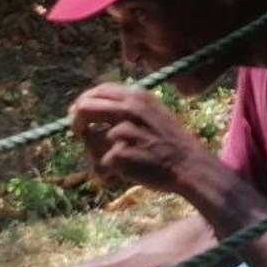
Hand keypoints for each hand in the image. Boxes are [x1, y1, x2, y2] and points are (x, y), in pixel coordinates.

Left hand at [70, 84, 214, 194]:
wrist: (190, 166)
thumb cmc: (171, 142)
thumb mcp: (153, 112)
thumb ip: (127, 107)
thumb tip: (91, 109)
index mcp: (137, 96)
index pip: (98, 90)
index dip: (84, 102)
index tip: (78, 115)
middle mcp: (129, 109)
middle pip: (84, 107)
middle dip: (76, 122)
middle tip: (79, 134)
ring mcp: (124, 131)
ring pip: (89, 141)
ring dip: (95, 154)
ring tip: (112, 164)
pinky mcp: (120, 154)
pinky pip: (99, 164)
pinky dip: (106, 173)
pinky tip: (120, 176)